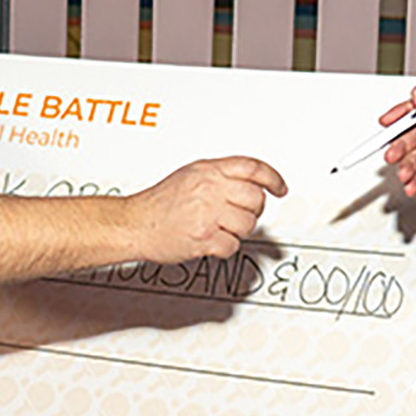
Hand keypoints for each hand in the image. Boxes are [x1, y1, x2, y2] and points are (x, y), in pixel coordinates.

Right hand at [129, 157, 287, 261]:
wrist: (135, 224)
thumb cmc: (159, 203)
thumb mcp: (189, 176)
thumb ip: (218, 176)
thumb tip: (247, 184)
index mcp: (208, 171)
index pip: (252, 168)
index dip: (272, 178)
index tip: (279, 188)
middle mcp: (210, 189)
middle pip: (256, 198)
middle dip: (252, 211)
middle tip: (238, 216)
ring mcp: (208, 214)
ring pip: (247, 224)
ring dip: (237, 231)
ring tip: (218, 229)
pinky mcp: (204, 237)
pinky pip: (232, 245)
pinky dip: (224, 248)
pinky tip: (211, 242)